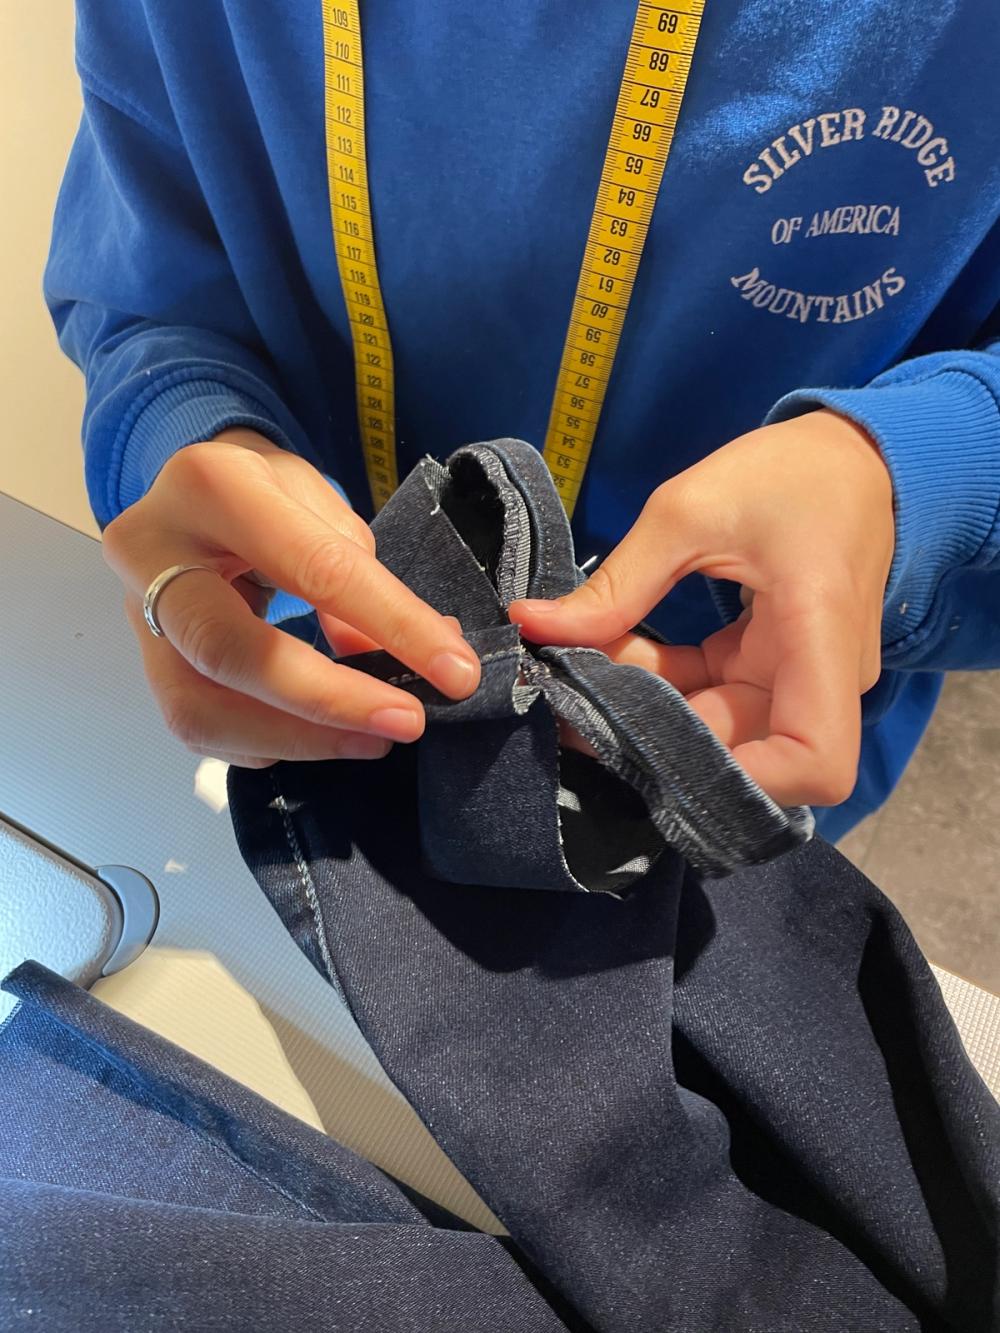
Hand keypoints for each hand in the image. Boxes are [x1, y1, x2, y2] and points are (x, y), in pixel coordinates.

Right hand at [103, 428, 479, 767]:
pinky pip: (198, 729)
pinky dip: (267, 744)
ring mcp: (133, 616)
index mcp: (210, 487)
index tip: (454, 672)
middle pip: (229, 650)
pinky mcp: (143, 666)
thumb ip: (355, 569)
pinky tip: (319, 738)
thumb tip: (394, 654)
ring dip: (298, 740)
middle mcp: (152, 553)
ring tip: (372, 741)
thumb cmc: (262, 494)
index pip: (311, 568)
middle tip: (405, 722)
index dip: (391, 625)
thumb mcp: (317, 502)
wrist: (187, 496)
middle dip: (327, 701)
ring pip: (199, 710)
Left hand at [510, 410, 894, 807]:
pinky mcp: (769, 667)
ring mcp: (796, 678)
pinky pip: (710, 698)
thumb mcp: (690, 512)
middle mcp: (821, 679)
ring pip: (715, 730)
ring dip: (643, 712)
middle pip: (743, 755)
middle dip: (652, 741)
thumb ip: (616, 584)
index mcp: (820, 638)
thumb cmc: (787, 472)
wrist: (849, 457)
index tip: (653, 752)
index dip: (746, 784)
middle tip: (568, 714)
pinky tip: (602, 658)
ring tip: (571, 683)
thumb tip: (528, 624)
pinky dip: (657, 686)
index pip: (816, 764)